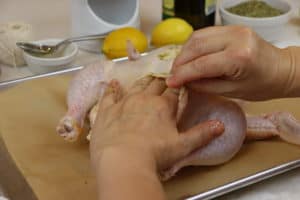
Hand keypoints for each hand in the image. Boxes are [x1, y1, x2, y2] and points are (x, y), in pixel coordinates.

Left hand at [90, 77, 223, 172]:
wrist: (123, 160)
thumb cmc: (155, 154)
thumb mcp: (183, 146)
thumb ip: (201, 134)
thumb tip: (220, 125)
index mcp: (163, 106)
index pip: (173, 91)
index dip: (177, 86)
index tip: (180, 82)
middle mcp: (144, 99)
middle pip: (155, 85)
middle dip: (161, 81)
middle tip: (164, 80)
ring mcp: (124, 103)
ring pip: (136, 86)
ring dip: (142, 82)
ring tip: (146, 79)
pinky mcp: (107, 110)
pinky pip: (109, 95)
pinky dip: (112, 89)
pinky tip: (113, 84)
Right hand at [167, 25, 292, 100]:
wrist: (281, 69)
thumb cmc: (261, 85)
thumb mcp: (232, 91)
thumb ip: (205, 85)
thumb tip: (183, 82)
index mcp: (239, 57)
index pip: (201, 64)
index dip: (182, 74)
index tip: (170, 83)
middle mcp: (236, 37)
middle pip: (196, 46)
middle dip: (180, 62)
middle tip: (173, 75)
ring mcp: (233, 29)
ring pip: (197, 37)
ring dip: (184, 52)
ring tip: (179, 67)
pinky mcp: (231, 27)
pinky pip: (205, 34)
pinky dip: (193, 45)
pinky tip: (190, 56)